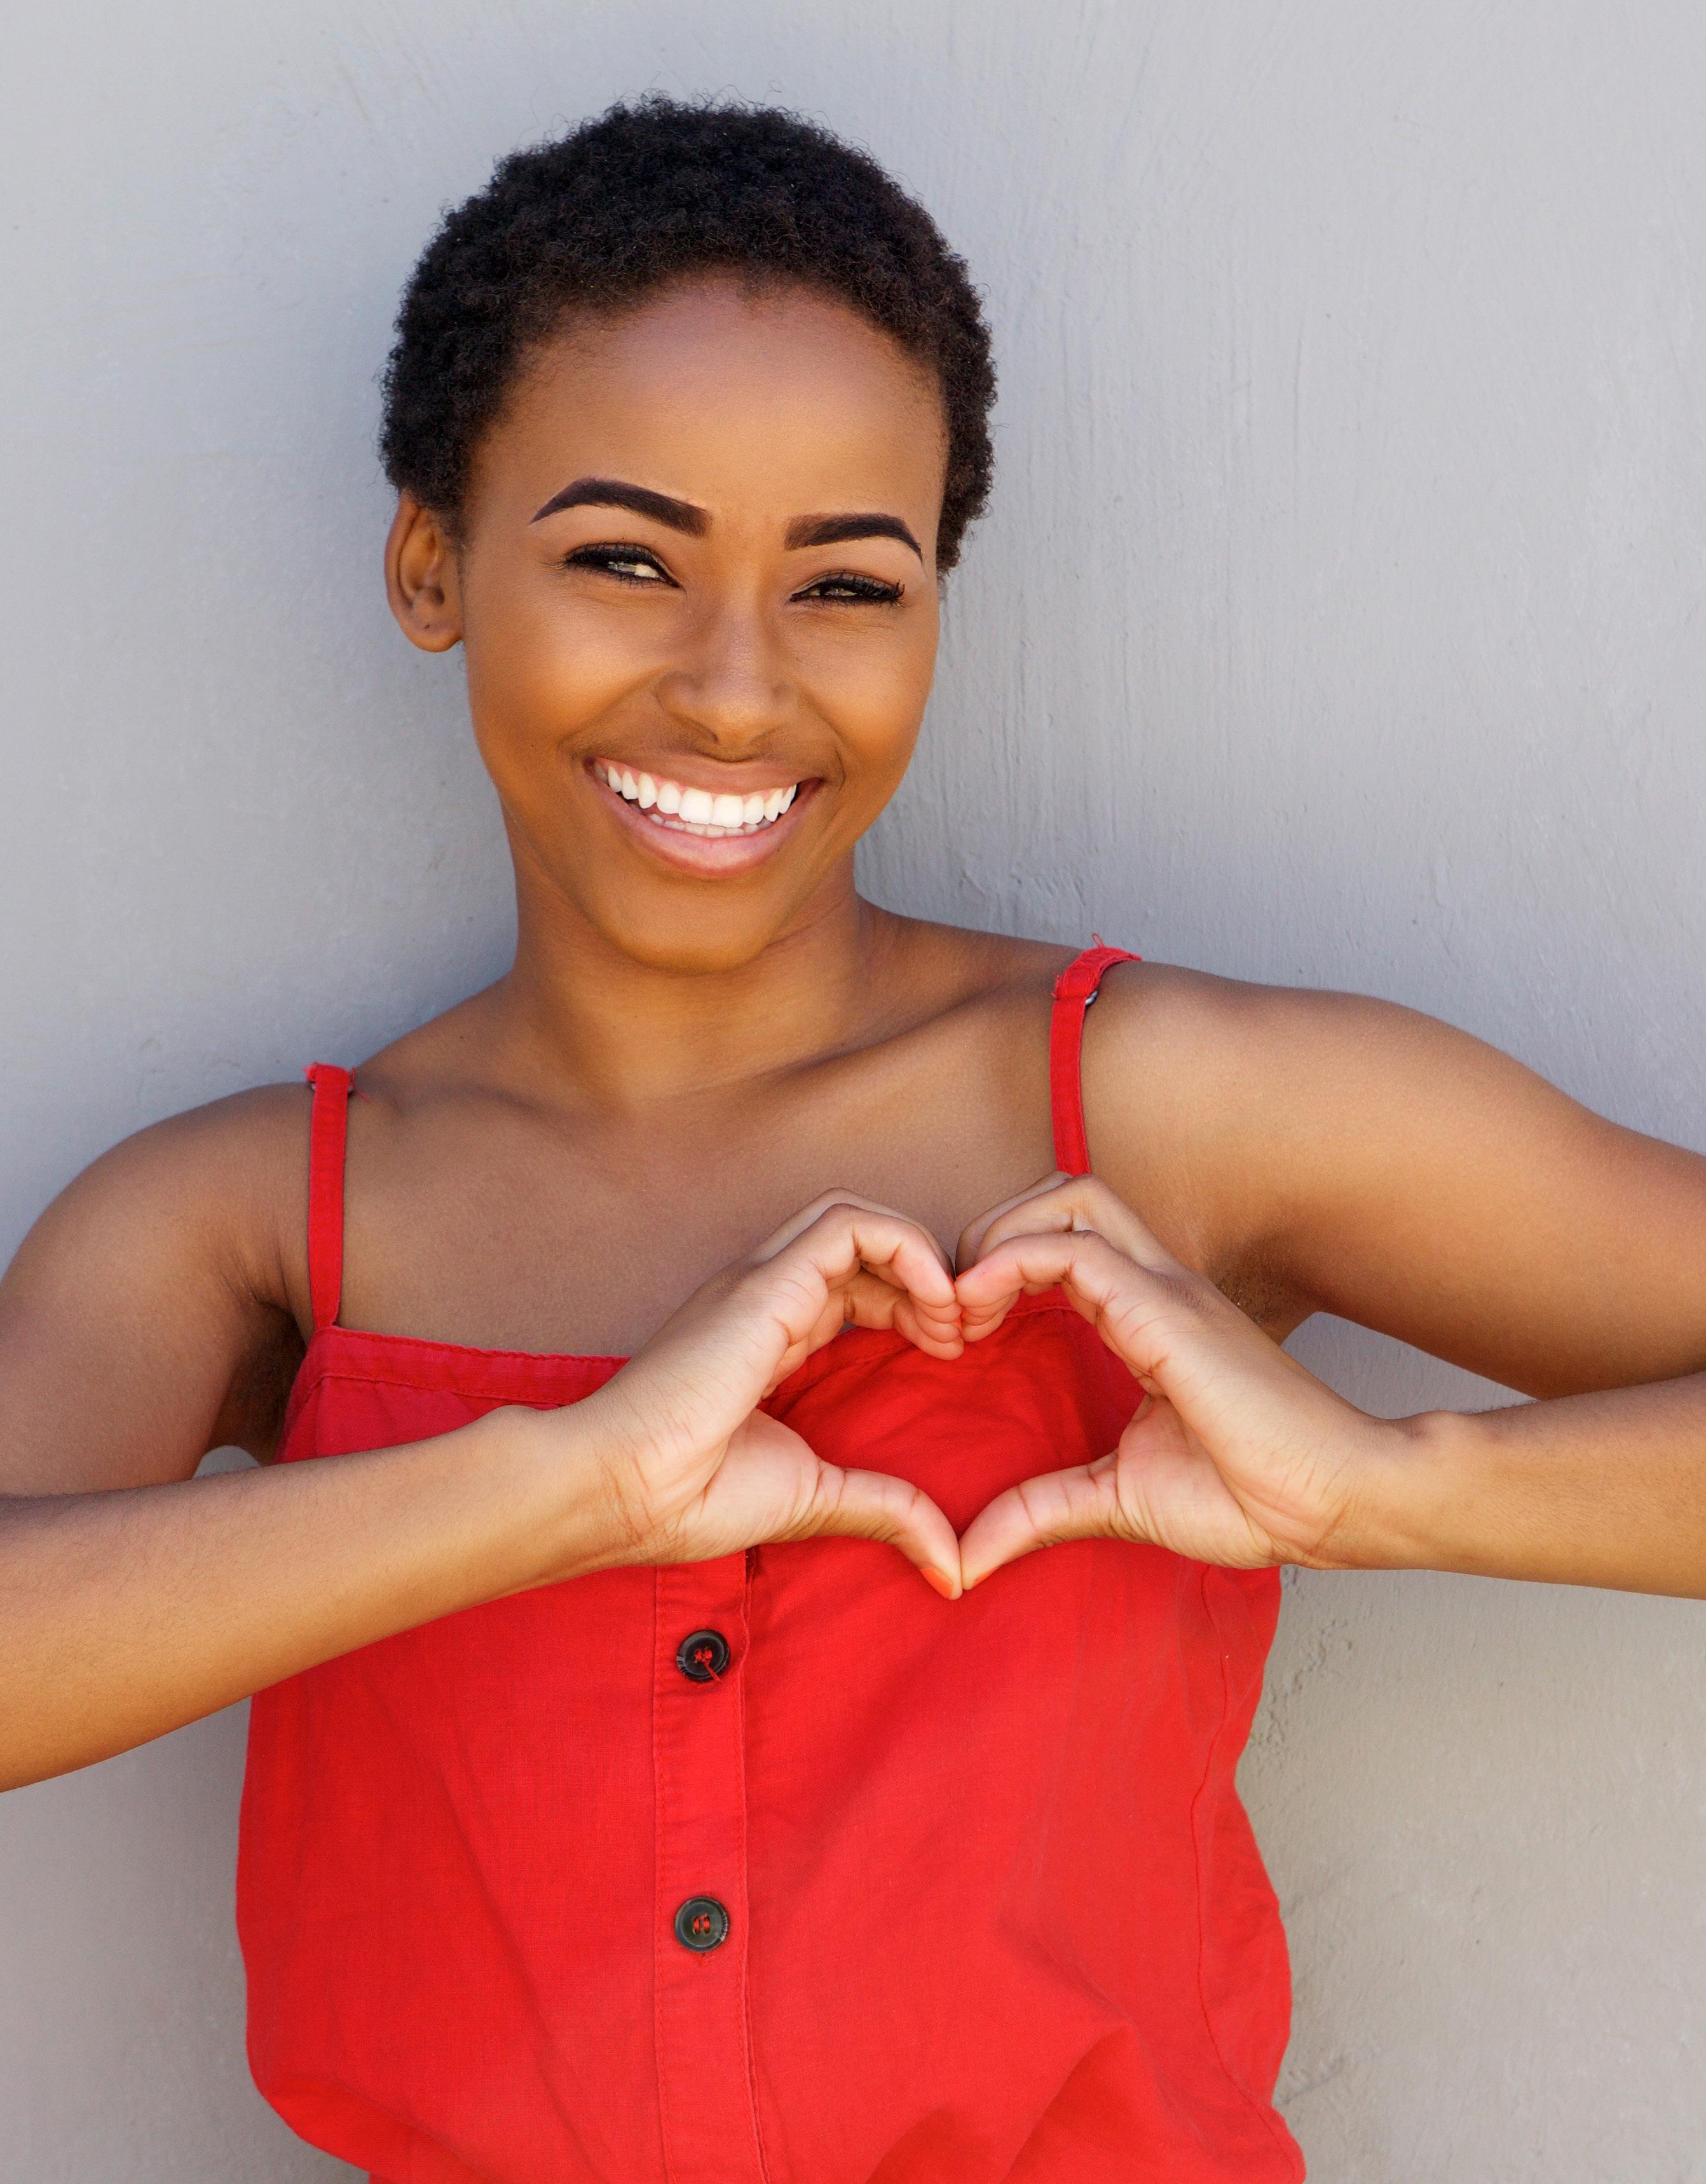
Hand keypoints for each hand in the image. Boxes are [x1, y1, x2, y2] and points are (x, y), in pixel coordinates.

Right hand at [576, 1194, 965, 1594]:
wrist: (622, 1491)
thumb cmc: (692, 1497)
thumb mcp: (816, 1497)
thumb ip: (885, 1512)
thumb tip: (952, 1567)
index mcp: (770, 1333)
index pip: (855, 1283)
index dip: (913, 1305)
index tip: (948, 1354)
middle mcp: (766, 1296)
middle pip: (863, 1245)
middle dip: (927, 1278)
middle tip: (963, 1335)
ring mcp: (763, 1282)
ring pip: (856, 1218)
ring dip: (922, 1256)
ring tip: (952, 1318)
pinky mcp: (766, 1283)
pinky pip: (848, 1226)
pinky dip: (907, 1248)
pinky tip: (935, 1304)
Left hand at [953, 1174, 1397, 1585]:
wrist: (1334, 1504)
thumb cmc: (1252, 1497)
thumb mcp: (1116, 1500)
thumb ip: (1038, 1511)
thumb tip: (964, 1559)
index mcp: (1146, 1319)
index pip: (1061, 1245)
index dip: (997, 1269)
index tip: (956, 1334)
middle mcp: (1155, 1288)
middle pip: (1063, 1198)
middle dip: (992, 1231)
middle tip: (950, 1309)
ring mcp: (1165, 1290)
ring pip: (1068, 1201)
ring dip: (998, 1237)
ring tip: (962, 1307)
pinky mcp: (1166, 1310)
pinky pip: (1075, 1250)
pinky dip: (1011, 1261)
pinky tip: (977, 1307)